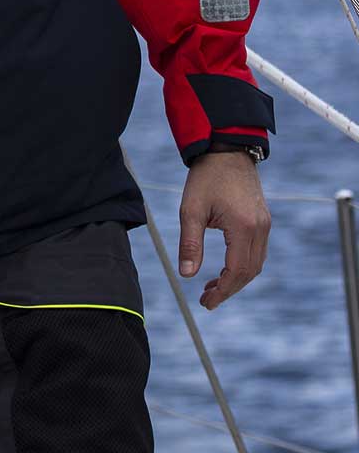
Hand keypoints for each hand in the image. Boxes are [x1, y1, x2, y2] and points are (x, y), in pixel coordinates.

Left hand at [177, 152, 270, 309]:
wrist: (226, 150)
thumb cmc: (206, 177)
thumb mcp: (191, 209)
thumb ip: (190, 243)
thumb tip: (186, 275)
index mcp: (243, 227)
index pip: (237, 271)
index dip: (222, 291)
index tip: (206, 302)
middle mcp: (260, 228)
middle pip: (250, 272)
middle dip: (229, 289)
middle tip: (206, 299)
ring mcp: (265, 224)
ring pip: (256, 263)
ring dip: (237, 278)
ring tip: (213, 287)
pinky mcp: (263, 219)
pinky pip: (257, 251)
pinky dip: (243, 265)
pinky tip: (225, 267)